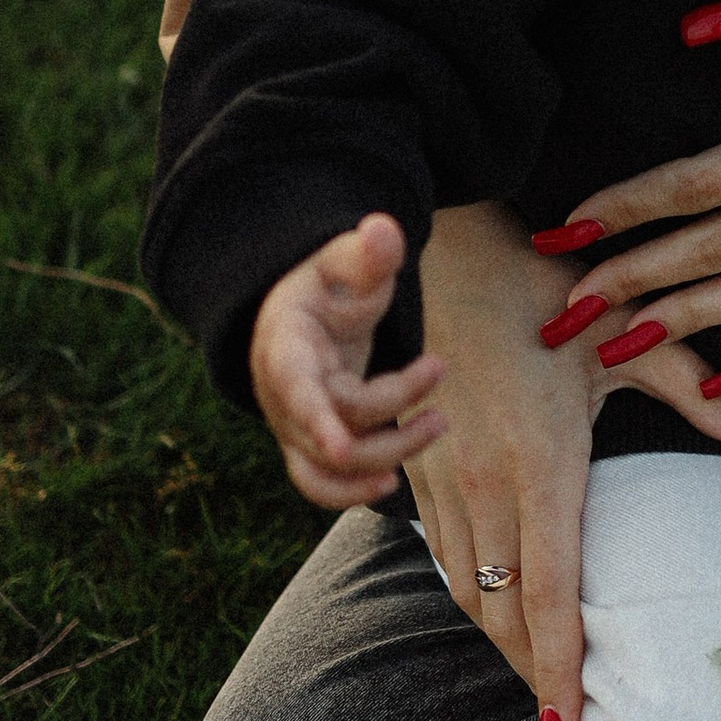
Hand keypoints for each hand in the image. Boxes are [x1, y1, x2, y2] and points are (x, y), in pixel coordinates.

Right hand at [248, 215, 446, 510]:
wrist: (305, 316)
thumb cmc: (328, 287)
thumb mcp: (345, 261)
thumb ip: (367, 253)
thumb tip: (384, 229)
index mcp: (284, 345)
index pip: (294, 388)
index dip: (316, 420)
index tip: (342, 447)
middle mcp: (281, 395)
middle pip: (330, 426)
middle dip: (390, 408)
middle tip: (439, 368)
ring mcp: (293, 425)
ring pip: (327, 467)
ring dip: (385, 456)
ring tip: (438, 424)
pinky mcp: (309, 445)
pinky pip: (321, 485)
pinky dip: (353, 491)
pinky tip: (394, 481)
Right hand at [405, 200, 720, 720]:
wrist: (448, 250)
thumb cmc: (545, 291)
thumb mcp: (626, 337)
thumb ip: (698, 390)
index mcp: (541, 464)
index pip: (548, 594)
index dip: (559, 672)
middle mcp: (486, 485)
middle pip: (505, 614)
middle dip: (537, 678)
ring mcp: (444, 480)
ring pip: (468, 592)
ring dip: (503, 646)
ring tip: (542, 687)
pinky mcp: (420, 470)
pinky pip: (444, 557)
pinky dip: (472, 597)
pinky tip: (499, 615)